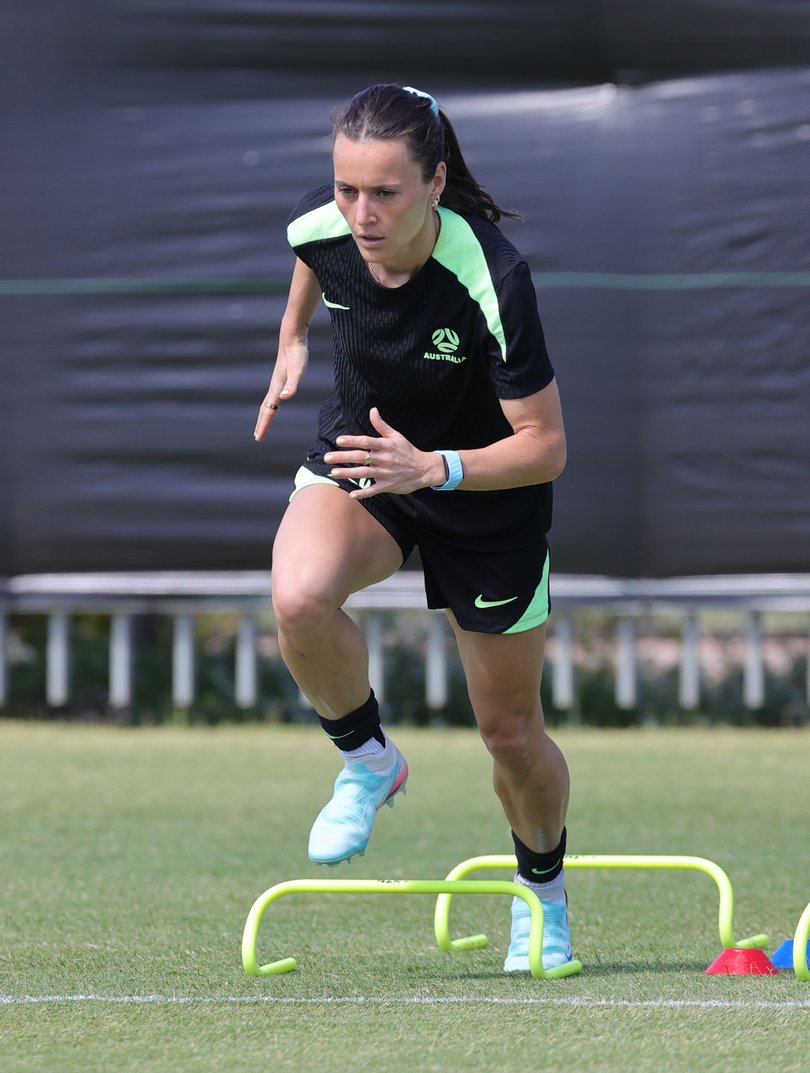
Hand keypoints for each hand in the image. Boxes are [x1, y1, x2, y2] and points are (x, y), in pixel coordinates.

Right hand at [253, 336, 308, 440]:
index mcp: (277, 388)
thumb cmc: (297, 354)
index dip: (264, 424)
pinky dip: (271, 405)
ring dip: (264, 415)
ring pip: (268, 403)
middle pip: (265, 409)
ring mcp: (278, 383)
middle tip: (257, 437)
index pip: (268, 411)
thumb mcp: (298, 370)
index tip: (258, 437)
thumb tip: (285, 397)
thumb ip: (292, 384)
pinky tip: (275, 406)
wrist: (292, 337)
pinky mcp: (282, 378)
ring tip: (262, 425)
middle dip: (261, 423)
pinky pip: (274, 397)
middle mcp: (275, 387)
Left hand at [324, 408, 445, 498]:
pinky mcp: (388, 486)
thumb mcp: (396, 436)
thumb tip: (372, 410)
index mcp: (385, 446)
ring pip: (364, 473)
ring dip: (348, 473)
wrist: (424, 469)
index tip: (338, 440)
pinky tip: (352, 494)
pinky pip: (373, 490)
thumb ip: (381, 425)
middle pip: (361, 457)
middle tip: (327, 457)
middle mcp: (384, 459)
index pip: (366, 442)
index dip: (352, 441)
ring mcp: (386, 473)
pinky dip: (363, 493)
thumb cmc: (408, 451)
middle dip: (343, 457)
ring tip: (333, 472)